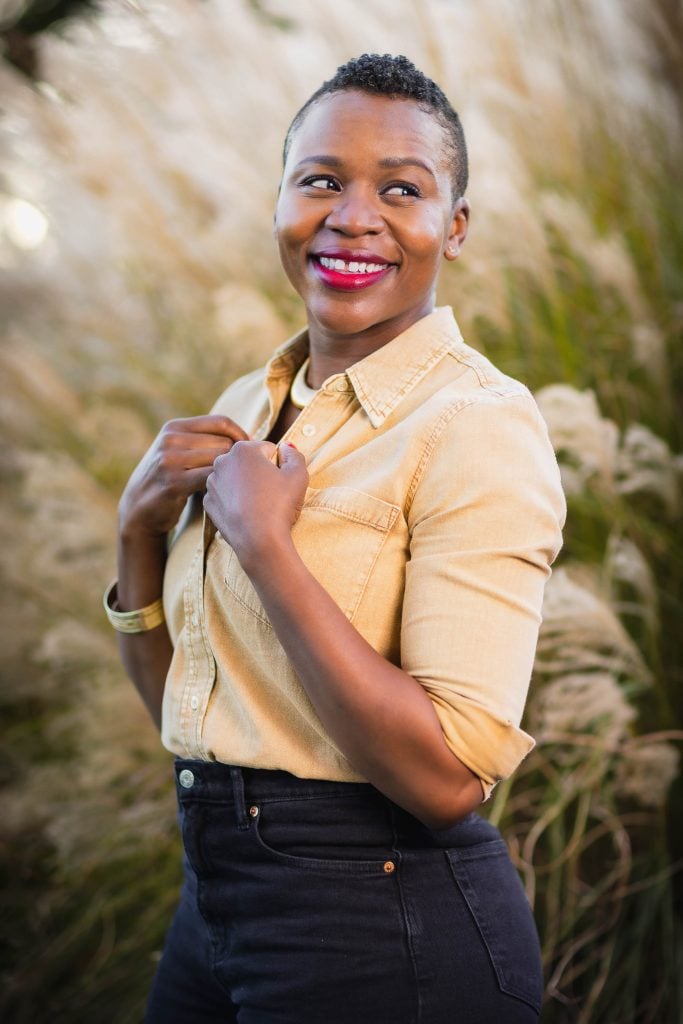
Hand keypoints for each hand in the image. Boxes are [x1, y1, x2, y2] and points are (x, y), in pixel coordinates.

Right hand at [118, 415, 248, 539]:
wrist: (138, 508)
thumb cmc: (169, 479)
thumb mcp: (177, 451)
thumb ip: (202, 441)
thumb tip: (247, 439)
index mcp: (174, 427)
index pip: (220, 421)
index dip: (241, 435)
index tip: (251, 451)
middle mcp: (170, 440)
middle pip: (223, 442)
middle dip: (238, 458)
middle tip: (247, 474)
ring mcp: (170, 460)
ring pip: (219, 460)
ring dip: (231, 473)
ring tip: (236, 485)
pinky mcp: (174, 483)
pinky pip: (211, 478)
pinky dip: (221, 485)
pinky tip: (223, 493)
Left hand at [204, 440, 308, 566]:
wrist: (259, 542)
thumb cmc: (279, 505)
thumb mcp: (298, 475)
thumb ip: (294, 454)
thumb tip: (287, 446)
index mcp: (243, 449)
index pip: (267, 449)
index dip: (278, 465)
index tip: (281, 481)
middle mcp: (222, 461)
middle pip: (248, 462)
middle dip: (259, 473)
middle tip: (271, 494)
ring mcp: (212, 483)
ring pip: (235, 479)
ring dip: (246, 487)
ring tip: (259, 505)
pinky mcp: (208, 503)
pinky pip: (226, 497)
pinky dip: (235, 502)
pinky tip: (246, 514)